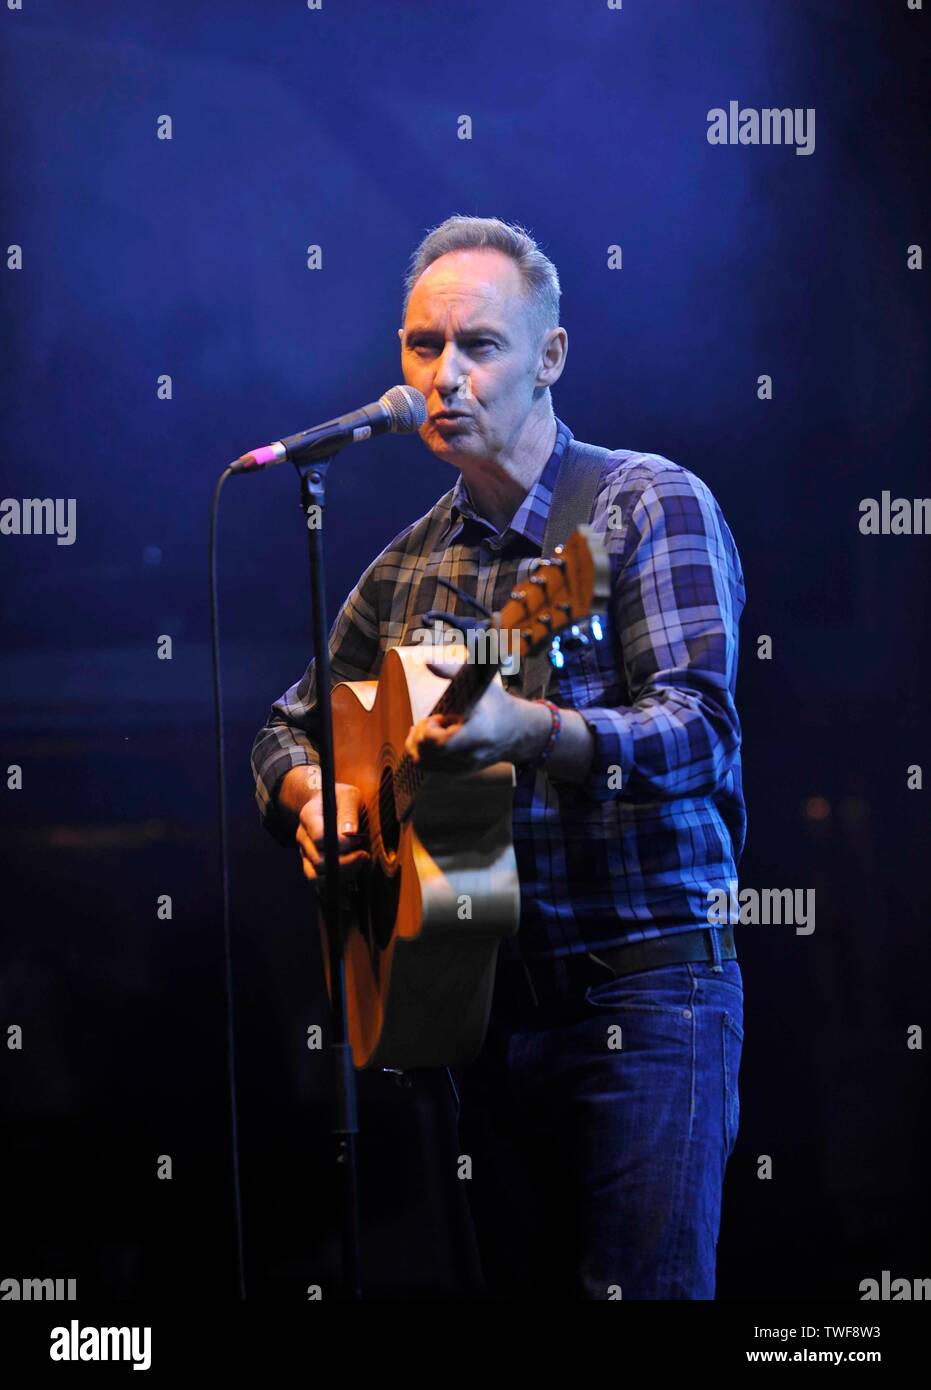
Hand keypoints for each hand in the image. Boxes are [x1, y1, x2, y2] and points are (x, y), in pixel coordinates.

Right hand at [296, 781, 368, 882]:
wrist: (327, 804)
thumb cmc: (341, 799)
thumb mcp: (348, 795)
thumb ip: (349, 812)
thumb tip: (350, 832)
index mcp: (308, 816)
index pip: (319, 838)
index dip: (341, 843)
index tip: (358, 840)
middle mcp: (303, 837)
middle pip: (319, 861)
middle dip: (346, 862)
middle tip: (364, 854)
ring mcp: (305, 853)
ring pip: (316, 876)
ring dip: (341, 875)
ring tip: (359, 864)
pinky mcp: (312, 865)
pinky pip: (319, 885)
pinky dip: (335, 885)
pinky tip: (351, 880)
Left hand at [403, 659, 543, 775]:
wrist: (518, 731)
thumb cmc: (497, 704)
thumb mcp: (479, 683)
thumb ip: (452, 670)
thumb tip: (427, 660)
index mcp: (477, 734)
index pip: (440, 744)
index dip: (429, 730)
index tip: (437, 716)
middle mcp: (470, 755)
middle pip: (426, 753)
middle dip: (421, 734)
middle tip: (434, 719)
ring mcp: (464, 767)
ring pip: (423, 763)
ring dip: (419, 744)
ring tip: (433, 728)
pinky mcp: (460, 772)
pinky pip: (429, 768)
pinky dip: (423, 752)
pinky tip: (433, 737)